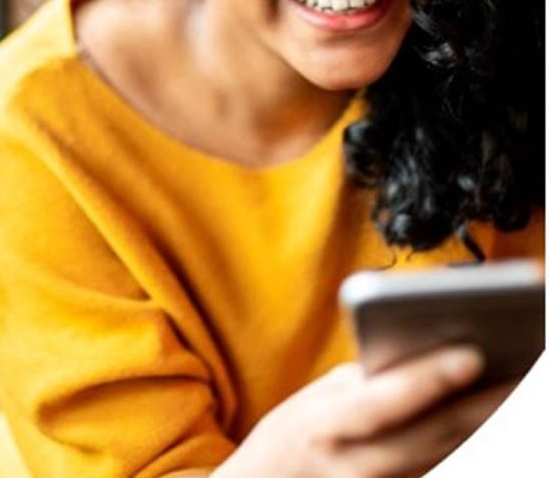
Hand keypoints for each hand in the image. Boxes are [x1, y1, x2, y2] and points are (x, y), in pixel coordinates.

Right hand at [212, 345, 513, 477]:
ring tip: (523, 387)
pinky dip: (472, 447)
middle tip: (528, 366)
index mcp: (325, 425)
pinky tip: (496, 422)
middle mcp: (355, 466)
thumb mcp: (314, 402)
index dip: (427, 379)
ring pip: (449, 458)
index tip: (472, 352)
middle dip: (485, 403)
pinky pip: (443, 472)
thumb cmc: (291, 438)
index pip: (383, 402)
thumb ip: (364, 383)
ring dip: (490, 424)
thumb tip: (425, 357)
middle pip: (432, 435)